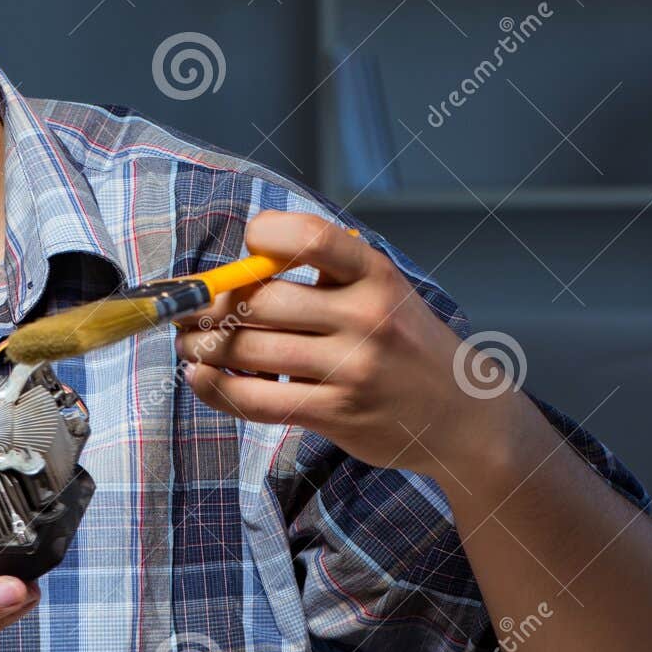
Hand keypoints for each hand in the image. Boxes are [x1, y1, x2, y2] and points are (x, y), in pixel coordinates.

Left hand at [173, 210, 534, 482]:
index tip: (245, 249)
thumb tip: (231, 273)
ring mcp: (353, 368)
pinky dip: (217, 387)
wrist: (463, 415)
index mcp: (376, 274)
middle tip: (188, 311)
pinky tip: (199, 376)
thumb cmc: (405, 344)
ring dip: (203, 346)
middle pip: (262, 300)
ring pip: (251, 349)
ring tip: (189, 344)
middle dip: (211, 305)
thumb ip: (321, 275)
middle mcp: (367, 317)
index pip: (311, 238)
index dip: (264, 237)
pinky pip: (258, 398)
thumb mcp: (381, 291)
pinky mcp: (337, 413)